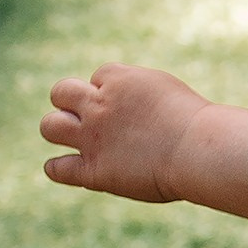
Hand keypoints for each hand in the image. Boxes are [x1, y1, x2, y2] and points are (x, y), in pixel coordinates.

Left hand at [41, 61, 207, 202]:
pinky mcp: (93, 170)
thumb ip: (139, 94)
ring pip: (50, 126)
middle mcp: (98, 105)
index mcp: (118, 79)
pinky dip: (58, 168)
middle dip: (70, 103)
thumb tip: (128, 104)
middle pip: (61, 92)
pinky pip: (57, 168)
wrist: (197, 149)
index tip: (129, 107)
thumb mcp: (165, 90)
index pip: (98, 77)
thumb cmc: (195, 123)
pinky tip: (69, 169)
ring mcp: (92, 137)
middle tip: (92, 119)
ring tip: (80, 140)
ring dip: (58, 130)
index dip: (110, 92)